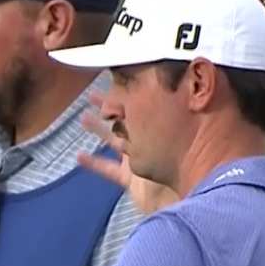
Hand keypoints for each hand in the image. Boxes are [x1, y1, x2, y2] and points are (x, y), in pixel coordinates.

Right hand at [78, 91, 178, 213]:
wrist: (185, 184)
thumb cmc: (176, 146)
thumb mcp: (151, 116)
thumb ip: (134, 102)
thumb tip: (118, 85)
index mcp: (159, 119)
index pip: (137, 102)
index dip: (122, 92)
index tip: (108, 81)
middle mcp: (150, 137)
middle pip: (125, 118)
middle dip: (109, 106)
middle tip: (93, 96)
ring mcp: (140, 158)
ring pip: (115, 140)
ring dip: (98, 130)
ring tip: (83, 118)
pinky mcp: (131, 178)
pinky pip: (109, 168)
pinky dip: (94, 163)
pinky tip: (79, 156)